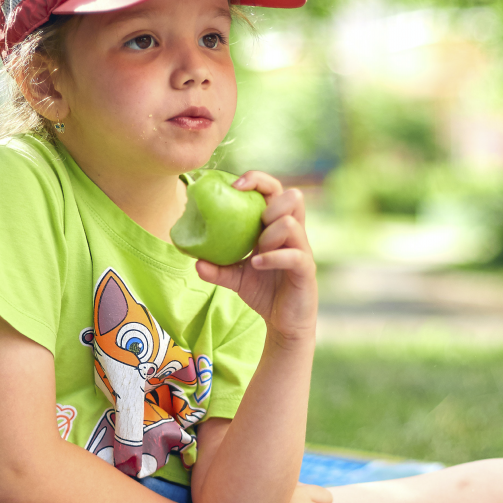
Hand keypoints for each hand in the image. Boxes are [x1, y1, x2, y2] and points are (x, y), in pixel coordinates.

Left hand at [194, 171, 317, 342]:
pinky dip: (272, 257)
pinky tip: (256, 264)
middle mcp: (294, 233)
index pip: (275, 190)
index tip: (234, 186)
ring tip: (256, 252)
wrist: (283, 321)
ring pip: (291, 224)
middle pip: (294, 196)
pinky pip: (294, 255)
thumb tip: (195, 261)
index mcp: (277, 226)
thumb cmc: (264, 291)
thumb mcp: (235, 277)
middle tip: (254, 224)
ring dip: (269, 234)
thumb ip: (217, 268)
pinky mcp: (306, 269)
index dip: (258, 180)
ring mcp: (302, 249)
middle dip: (269, 204)